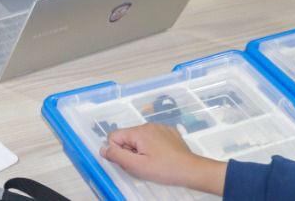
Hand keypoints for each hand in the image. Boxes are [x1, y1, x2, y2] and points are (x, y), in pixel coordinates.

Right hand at [101, 124, 226, 193]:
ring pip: (139, 138)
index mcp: (139, 131)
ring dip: (141, 150)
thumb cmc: (165, 169)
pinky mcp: (169, 132)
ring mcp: (160, 127)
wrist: (191, 170)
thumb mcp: (137, 166)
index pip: (114, 136)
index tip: (131, 162)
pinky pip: (152, 137)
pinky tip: (161, 156)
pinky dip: (152, 146)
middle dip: (130, 151)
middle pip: (127, 137)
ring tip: (153, 161)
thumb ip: (117, 156)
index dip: (118, 151)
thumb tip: (103, 148)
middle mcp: (148, 125)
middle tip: (143, 164)